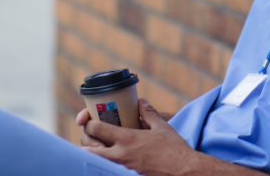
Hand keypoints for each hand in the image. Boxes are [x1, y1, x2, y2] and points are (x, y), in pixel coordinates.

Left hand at [78, 98, 199, 175]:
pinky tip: (110, 162)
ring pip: (95, 164)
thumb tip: (141, 102)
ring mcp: (122, 169)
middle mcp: (120, 155)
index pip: (96, 128)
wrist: (184, 172)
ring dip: (93, 156)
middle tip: (92, 139)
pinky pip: (107, 171)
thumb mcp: (162, 127)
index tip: (90, 121)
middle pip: (87, 150)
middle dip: (85, 143)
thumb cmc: (174, 149)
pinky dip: (104, 166)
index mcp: (127, 138)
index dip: (89, 123)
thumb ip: (148, 113)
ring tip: (99, 151)